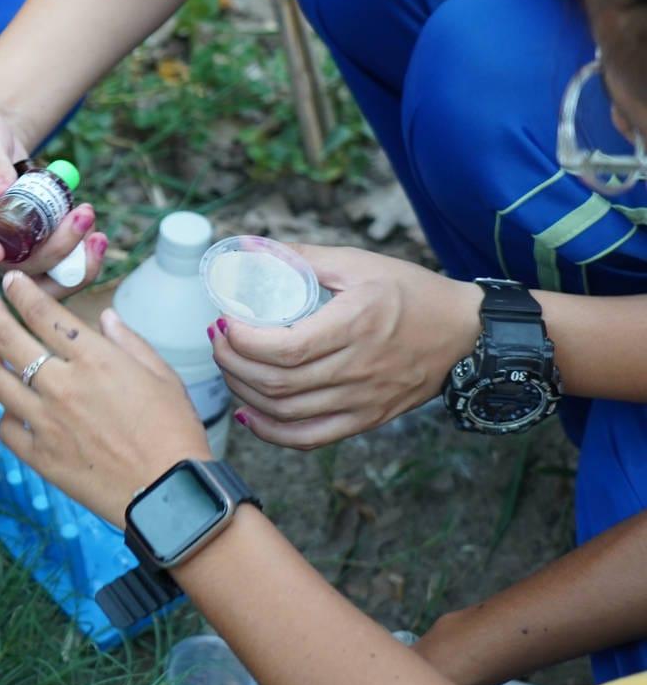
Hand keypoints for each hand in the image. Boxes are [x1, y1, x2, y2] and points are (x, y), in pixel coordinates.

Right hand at [0, 103, 97, 291]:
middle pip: (14, 266)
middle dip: (54, 250)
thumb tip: (0, 191)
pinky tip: (95, 232)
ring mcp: (12, 248)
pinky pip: (59, 265)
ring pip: (41, 276)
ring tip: (94, 226)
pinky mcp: (35, 246)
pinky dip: (82, 255)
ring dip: (75, 262)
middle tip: (83, 215)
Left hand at [0, 271, 209, 523]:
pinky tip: (5, 406)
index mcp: (95, 359)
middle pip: (9, 340)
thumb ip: (129, 342)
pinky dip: (3, 414)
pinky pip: (6, 428)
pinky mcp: (40, 456)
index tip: (12, 283)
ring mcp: (46, 421)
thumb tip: (106, 317)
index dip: (22, 293)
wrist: (170, 494)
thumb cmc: (174, 432)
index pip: (44, 314)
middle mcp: (62, 385)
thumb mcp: (163, 376)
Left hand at [211, 246, 480, 449]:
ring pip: (286, 413)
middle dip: (232, 363)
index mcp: (355, 325)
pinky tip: (250, 414)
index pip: (284, 348)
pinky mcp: (366, 419)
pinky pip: (310, 438)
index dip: (243, 340)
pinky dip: (272, 432)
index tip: (225, 320)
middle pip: (277, 382)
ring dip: (244, 393)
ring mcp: (362, 400)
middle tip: (218, 340)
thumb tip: (250, 247)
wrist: (464, 333)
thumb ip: (302, 257)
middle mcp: (358, 368)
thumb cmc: (410, 293)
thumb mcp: (359, 263)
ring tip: (230, 366)